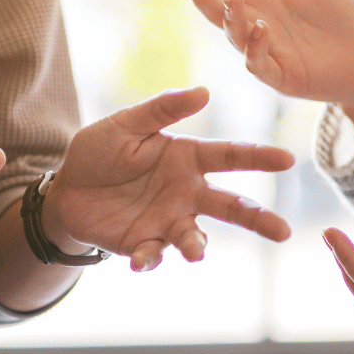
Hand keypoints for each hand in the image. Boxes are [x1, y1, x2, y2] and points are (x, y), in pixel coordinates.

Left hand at [45, 86, 294, 270]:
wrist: (66, 190)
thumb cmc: (100, 151)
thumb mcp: (126, 124)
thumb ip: (162, 109)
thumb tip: (204, 92)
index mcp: (188, 158)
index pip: (231, 156)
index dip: (259, 157)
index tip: (288, 159)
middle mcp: (187, 193)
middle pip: (231, 207)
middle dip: (259, 219)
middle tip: (284, 232)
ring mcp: (168, 221)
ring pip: (195, 237)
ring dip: (197, 246)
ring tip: (196, 253)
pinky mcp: (145, 244)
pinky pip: (154, 254)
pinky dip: (150, 259)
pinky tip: (140, 261)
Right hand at [136, 0, 353, 132]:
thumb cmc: (333, 15)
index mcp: (251, 0)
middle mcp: (250, 26)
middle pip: (213, 9)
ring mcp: (263, 53)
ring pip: (234, 36)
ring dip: (229, 17)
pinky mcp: (282, 76)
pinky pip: (261, 64)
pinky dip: (257, 47)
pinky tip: (261, 28)